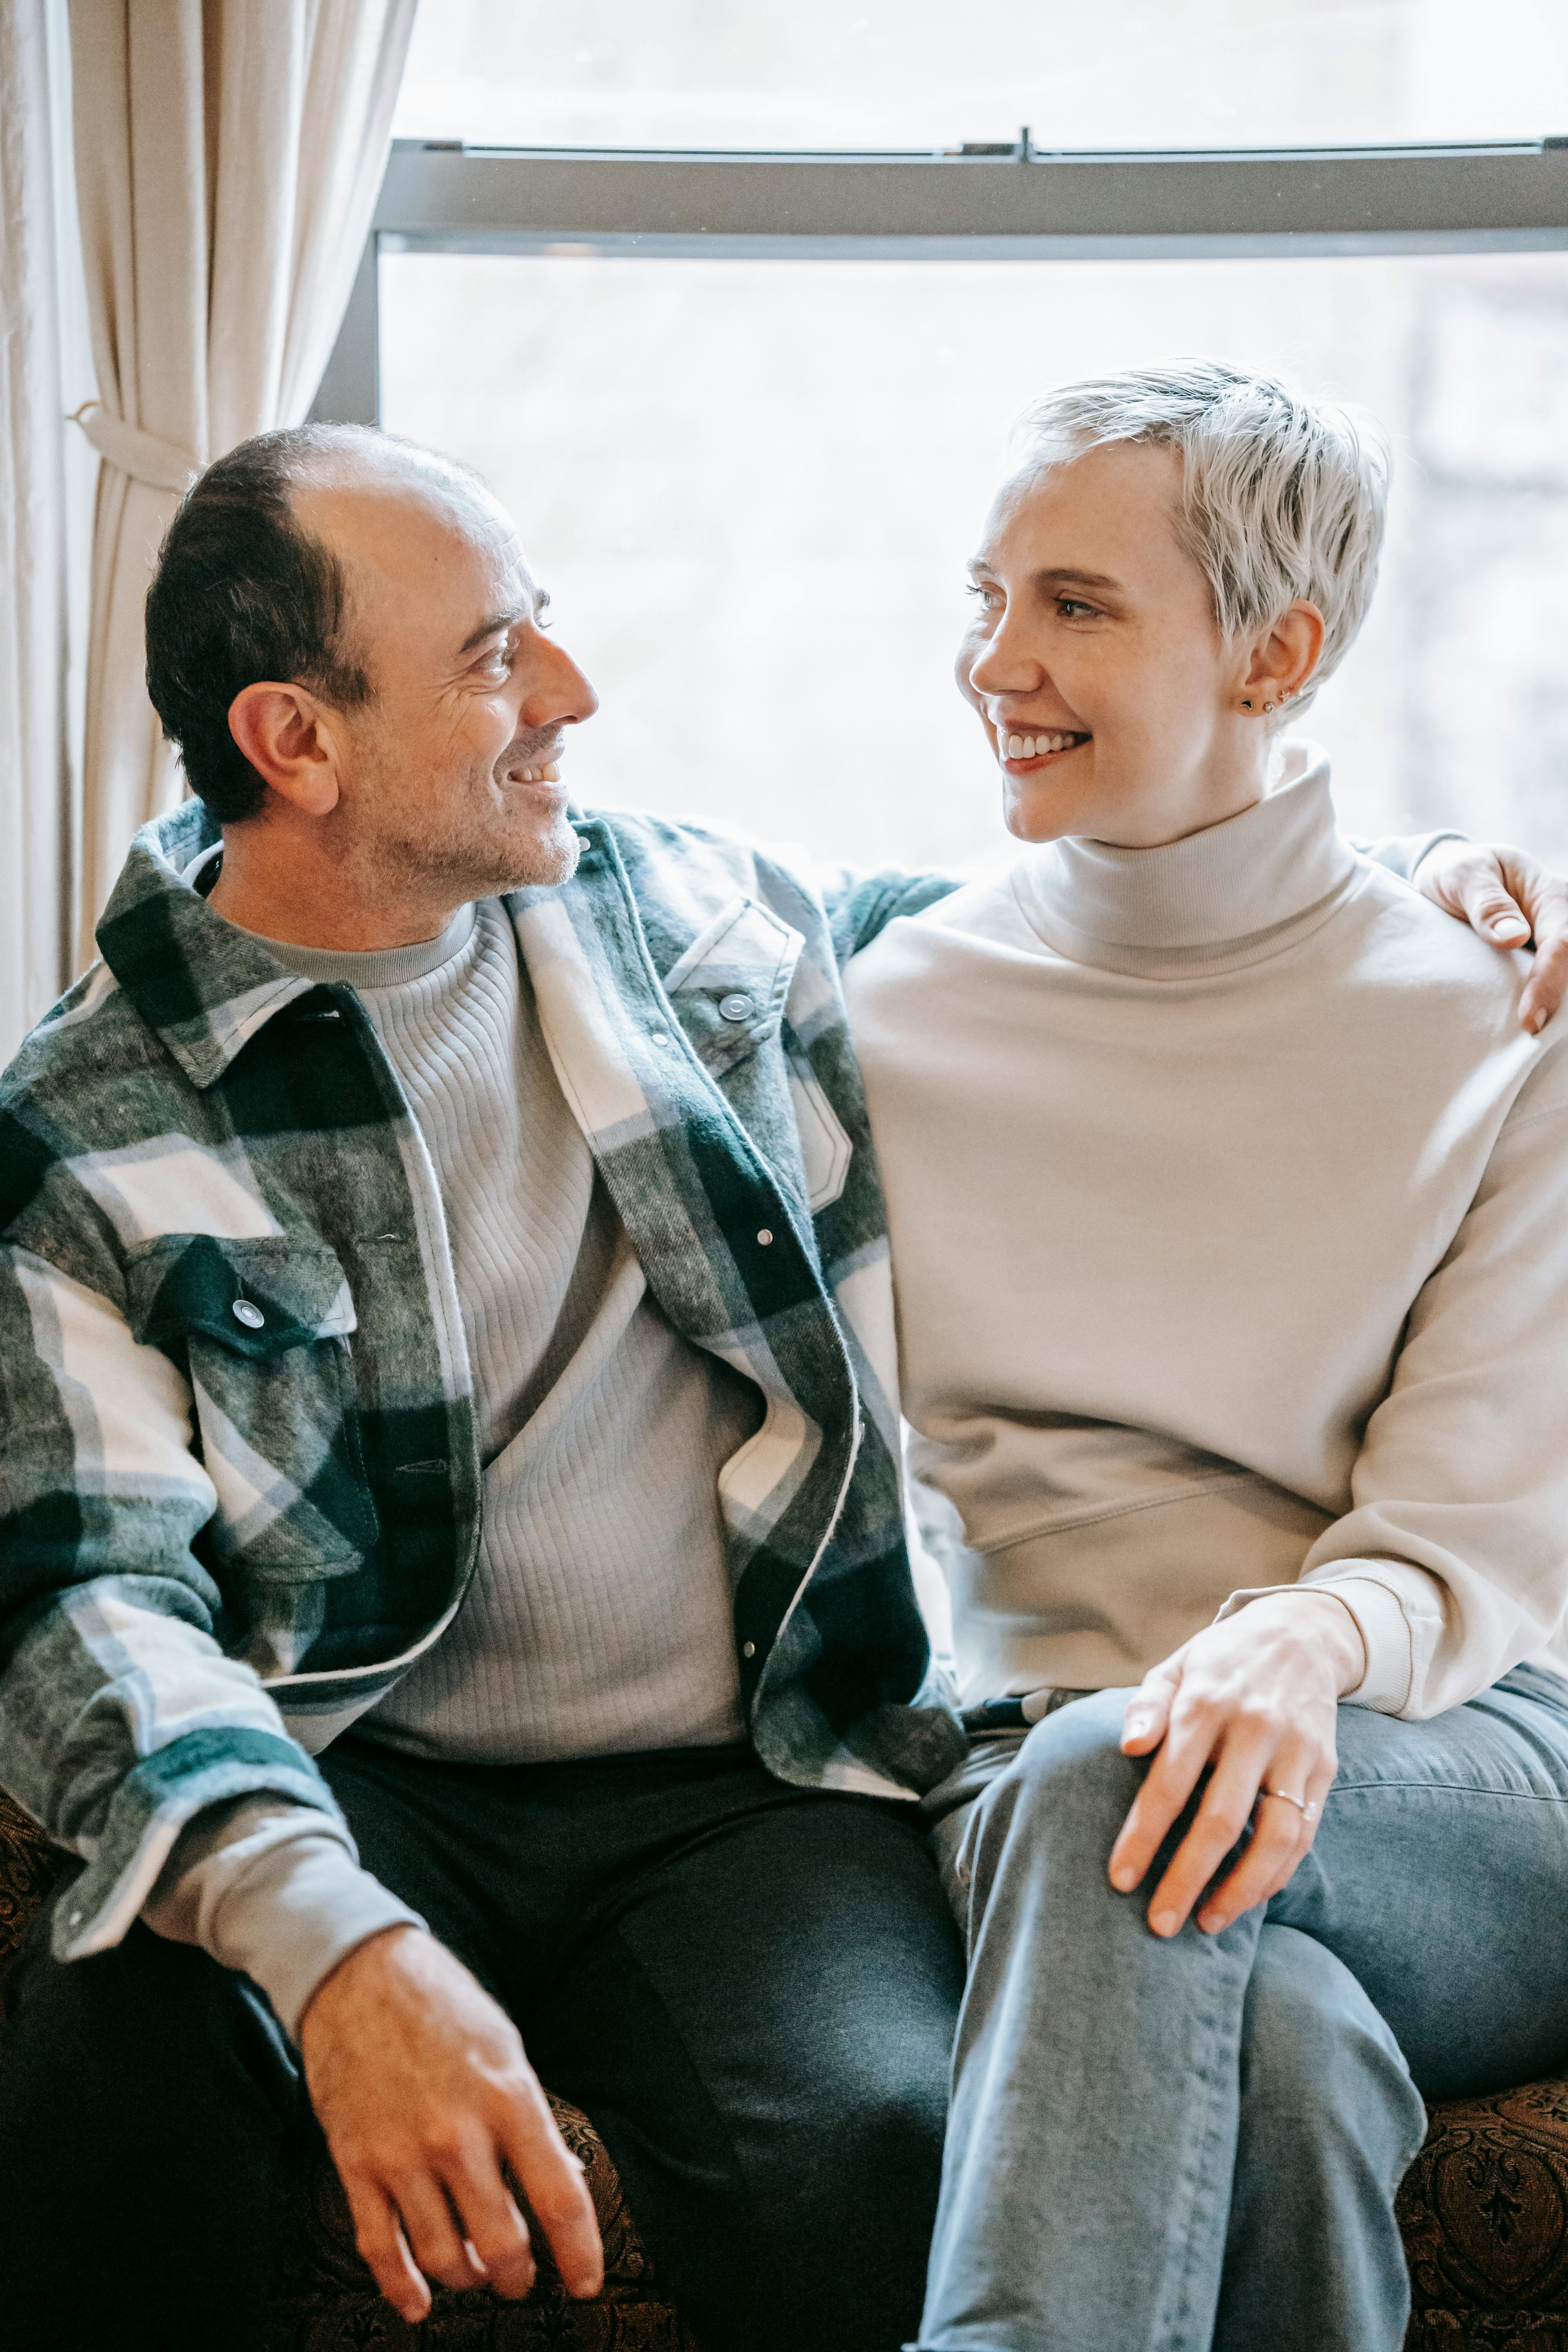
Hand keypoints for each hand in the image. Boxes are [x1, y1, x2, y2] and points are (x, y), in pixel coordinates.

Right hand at [298, 1926, 603, 2324]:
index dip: (580, 2254)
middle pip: (501, 2242)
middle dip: (517, 2275)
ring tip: (476, 2274)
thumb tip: (561, 2178)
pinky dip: (401, 2287)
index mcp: (508, 2098)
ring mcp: (403, 2153)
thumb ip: (532, 2118)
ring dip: (467, 2278)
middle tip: (521, 2279)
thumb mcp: (506, 2049)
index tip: (586, 2284)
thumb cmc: (443, 2006)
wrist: (360, 1974)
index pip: (558, 2198)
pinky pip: (380, 2246)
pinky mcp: (357, 2163)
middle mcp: (457, 2134)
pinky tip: (418, 2301)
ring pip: (444, 2254)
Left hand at [1107, 1593, 1364, 1938]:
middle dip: (1186, 1879)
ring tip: (1207, 1923)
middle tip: (1159, 1925)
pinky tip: (1248, 1898)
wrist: (1302, 1635)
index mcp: (1205, 1704)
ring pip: (1273, 1837)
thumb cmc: (1221, 1661)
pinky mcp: (1324, 1769)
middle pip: (1219, 1820)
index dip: (1143, 1836)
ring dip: (1239, 1890)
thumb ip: (1147, 1706)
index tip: (1120, 1880)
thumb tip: (1128, 1747)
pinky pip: (1303, 1834)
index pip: (1168, 1783)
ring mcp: (1294, 1751)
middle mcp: (1253, 1729)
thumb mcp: (1176, 1667)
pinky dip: (1277, 1874)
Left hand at [1415, 838, 1567, 1034]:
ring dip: (1555, 1007)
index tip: (1529, 1020)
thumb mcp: (1463, 876)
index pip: (1562, 943)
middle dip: (1558, 1002)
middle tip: (1533, 1038)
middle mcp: (1562, 919)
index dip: (1548, 983)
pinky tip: (1530, 1030)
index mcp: (1551, 895)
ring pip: (1566, 978)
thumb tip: (1514, 937)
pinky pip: (1552, 984)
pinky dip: (1545, 1005)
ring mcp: (1554, 941)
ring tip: (1532, 1040)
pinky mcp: (1542, 959)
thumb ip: (1487, 903)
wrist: (1454, 877)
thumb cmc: (1458, 873)